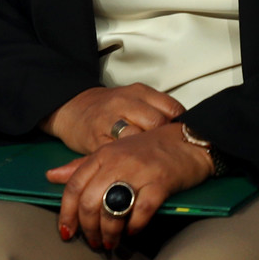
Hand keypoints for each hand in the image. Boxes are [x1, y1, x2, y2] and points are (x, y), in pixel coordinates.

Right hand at [39, 84, 184, 154]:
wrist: (71, 108)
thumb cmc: (110, 109)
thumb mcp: (133, 100)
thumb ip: (157, 110)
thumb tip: (187, 129)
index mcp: (137, 92)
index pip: (171, 108)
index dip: (179, 126)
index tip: (180, 138)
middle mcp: (123, 102)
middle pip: (156, 123)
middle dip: (164, 141)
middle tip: (165, 152)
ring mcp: (108, 121)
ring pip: (137, 139)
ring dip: (147, 154)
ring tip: (150, 162)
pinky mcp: (96, 141)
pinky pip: (119, 156)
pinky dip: (129, 165)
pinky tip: (135, 168)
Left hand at [45, 123, 213, 249]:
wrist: (188, 141)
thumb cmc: (149, 149)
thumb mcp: (111, 152)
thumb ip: (82, 165)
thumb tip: (52, 176)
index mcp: (101, 155)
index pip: (74, 186)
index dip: (67, 213)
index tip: (66, 232)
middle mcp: (116, 162)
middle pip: (90, 201)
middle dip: (88, 228)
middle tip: (93, 242)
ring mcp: (139, 172)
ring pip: (112, 208)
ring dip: (109, 232)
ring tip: (111, 242)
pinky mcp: (161, 183)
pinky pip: (142, 211)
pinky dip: (135, 226)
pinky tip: (133, 233)